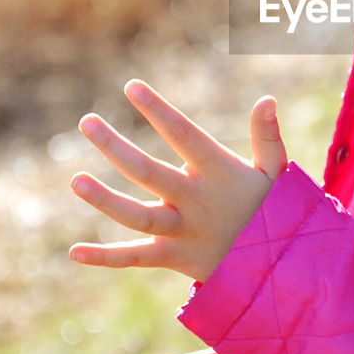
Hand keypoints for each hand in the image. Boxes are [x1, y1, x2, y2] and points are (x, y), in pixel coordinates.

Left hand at [68, 79, 288, 281]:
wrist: (278, 266)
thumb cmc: (271, 208)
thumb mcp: (274, 171)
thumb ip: (267, 136)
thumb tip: (267, 99)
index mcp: (218, 173)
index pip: (184, 135)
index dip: (158, 110)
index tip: (132, 86)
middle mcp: (195, 201)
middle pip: (148, 172)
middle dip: (115, 147)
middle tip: (86, 122)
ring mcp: (182, 231)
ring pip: (137, 216)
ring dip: (104, 200)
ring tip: (75, 180)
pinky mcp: (173, 257)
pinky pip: (135, 257)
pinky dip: (105, 258)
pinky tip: (75, 252)